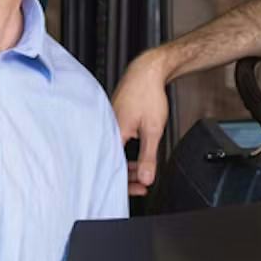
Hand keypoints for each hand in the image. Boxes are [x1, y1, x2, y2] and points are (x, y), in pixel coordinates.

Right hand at [112, 52, 171, 195]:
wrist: (147, 72)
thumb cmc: (148, 94)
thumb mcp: (153, 129)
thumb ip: (149, 156)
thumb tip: (146, 178)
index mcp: (114, 133)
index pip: (114, 167)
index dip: (127, 182)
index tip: (139, 189)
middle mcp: (107, 129)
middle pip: (112, 161)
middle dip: (128, 176)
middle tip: (142, 184)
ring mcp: (108, 124)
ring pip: (114, 152)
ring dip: (128, 164)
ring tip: (142, 170)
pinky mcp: (112, 120)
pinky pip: (114, 142)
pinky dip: (124, 152)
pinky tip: (133, 156)